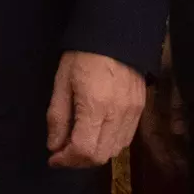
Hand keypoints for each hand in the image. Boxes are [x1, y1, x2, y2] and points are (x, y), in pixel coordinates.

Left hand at [46, 50, 146, 167]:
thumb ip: (58, 116)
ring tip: (77, 144)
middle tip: (63, 152)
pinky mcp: (140, 109)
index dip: (66, 159)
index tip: (53, 157)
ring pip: (115, 150)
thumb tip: (54, 145)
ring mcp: (133, 113)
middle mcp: (118, 114)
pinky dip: (110, 144)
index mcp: (95, 106)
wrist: (115, 34)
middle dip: (79, 160)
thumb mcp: (62, 81)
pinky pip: (126, 138)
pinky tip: (96, 134)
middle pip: (101, 156)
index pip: (84, 150)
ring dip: (95, 154)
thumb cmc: (83, 54)